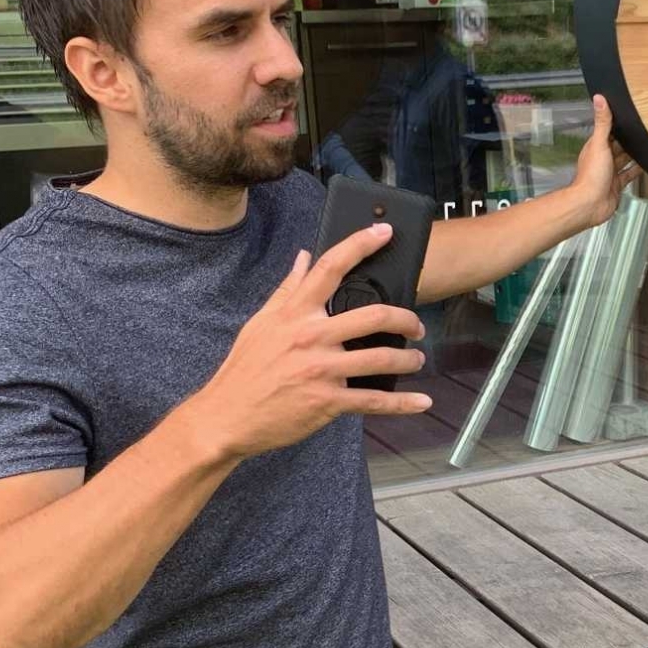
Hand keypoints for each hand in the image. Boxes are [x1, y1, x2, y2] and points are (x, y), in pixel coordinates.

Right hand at [187, 223, 432, 460]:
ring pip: (381, 358)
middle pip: (373, 315)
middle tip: (416, 325)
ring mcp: (321, 369)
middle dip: (405, 319)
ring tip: (416, 359)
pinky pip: (373, 400)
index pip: (331, 267)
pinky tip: (421, 403)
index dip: (360, 244)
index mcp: (295, 313)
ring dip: (408, 359)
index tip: (384, 232)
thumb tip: (303, 257)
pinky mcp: (327, 401)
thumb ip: (287, 290)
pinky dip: (402, 403)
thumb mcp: (260, 322)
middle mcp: (311, 336)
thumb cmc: (245, 369)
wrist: (227, 416)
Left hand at [568, 95, 639, 228]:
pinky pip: (629, 175)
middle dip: (628, 140)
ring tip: (646, 145)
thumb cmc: (591, 176)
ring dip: (633, 154)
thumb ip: (602, 122)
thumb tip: (599, 99)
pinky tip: (644, 166)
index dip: (617, 125)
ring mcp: (610, 173)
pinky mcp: (617, 185)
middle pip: (618, 146)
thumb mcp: (599, 144)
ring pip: (624, 160)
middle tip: (641, 130)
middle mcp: (603, 159)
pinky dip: (636, 170)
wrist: (590, 204)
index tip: (627, 116)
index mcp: (596, 147)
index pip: (608, 132)